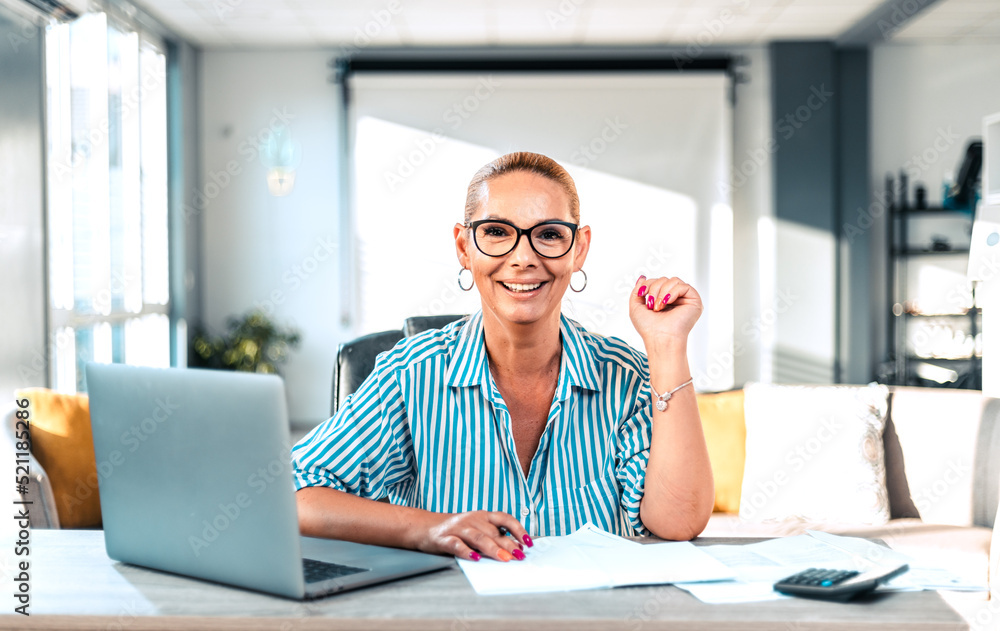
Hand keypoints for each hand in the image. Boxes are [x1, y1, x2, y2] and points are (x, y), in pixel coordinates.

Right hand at [413, 510, 531, 561]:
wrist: (424, 526)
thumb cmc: (456, 530)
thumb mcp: (476, 528)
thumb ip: (494, 536)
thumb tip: (517, 548)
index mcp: (483, 516)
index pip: (504, 519)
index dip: (518, 529)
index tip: (528, 542)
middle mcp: (472, 520)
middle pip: (494, 532)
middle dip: (509, 545)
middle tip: (520, 556)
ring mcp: (458, 528)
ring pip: (478, 538)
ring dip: (493, 549)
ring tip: (504, 559)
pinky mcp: (444, 538)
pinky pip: (457, 545)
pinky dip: (467, 552)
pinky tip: (475, 559)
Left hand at [628, 275, 702, 348]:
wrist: (659, 338)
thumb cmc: (649, 328)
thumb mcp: (636, 307)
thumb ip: (637, 291)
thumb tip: (643, 276)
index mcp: (664, 300)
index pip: (657, 281)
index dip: (647, 285)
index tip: (642, 296)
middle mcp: (676, 299)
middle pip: (664, 279)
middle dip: (654, 289)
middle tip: (651, 305)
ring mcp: (685, 299)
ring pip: (673, 280)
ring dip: (662, 292)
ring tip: (658, 306)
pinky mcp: (694, 300)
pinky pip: (683, 285)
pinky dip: (672, 292)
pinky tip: (667, 303)